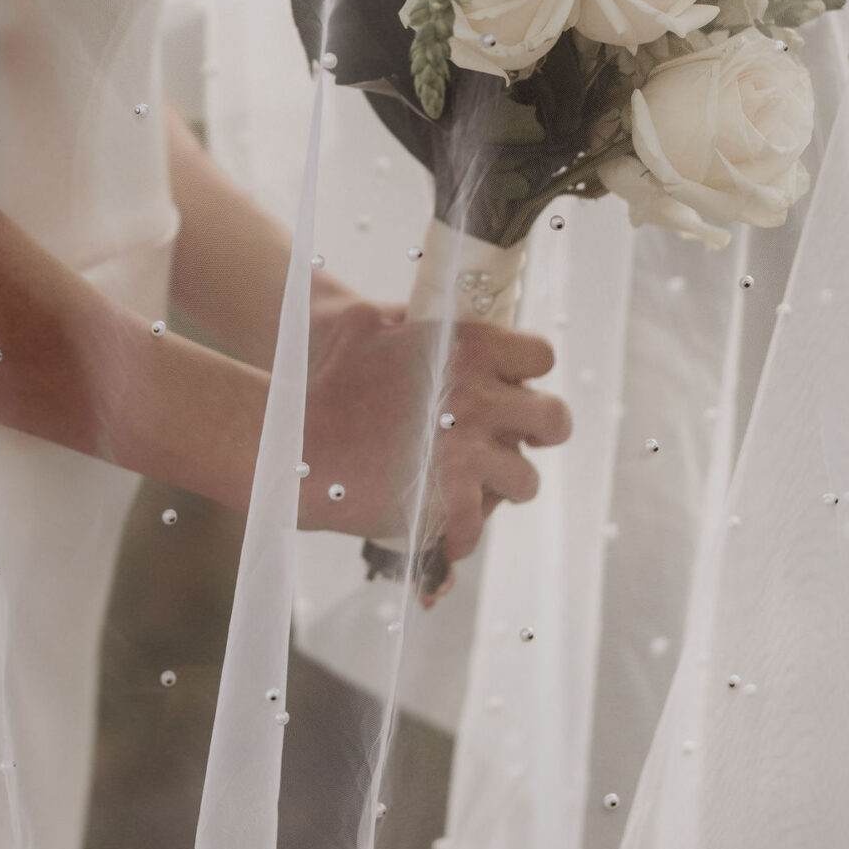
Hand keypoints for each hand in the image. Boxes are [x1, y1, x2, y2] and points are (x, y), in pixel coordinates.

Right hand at [297, 295, 571, 569]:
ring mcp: (470, 453)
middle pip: (554, 420)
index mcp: (466, 348)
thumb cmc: (323, 379)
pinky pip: (479, 525)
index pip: (540, 355)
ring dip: (500, 484)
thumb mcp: (366, 324)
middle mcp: (479, 398)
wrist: (294, 441)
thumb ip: (410, 320)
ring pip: (526, 480)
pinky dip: (460, 530)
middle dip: (536, 432)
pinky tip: (437, 523)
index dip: (527, 374)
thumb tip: (428, 318)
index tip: (511, 389)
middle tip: (508, 441)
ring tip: (468, 485)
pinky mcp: (453, 502)